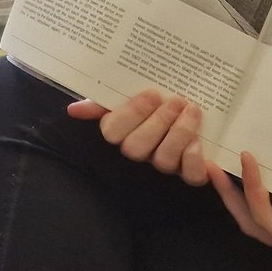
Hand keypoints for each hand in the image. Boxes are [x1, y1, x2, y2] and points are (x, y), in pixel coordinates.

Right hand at [69, 89, 211, 186]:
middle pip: (136, 148)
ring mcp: (164, 165)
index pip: (113, 132)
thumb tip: (73, 109)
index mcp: (121, 133)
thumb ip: (101, 102)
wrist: (187, 107)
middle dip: (158, 123)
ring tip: (192, 110)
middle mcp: (139, 153)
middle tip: (176, 100)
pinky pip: (190, 177)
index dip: (132, 114)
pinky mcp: (190, 173)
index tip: (152, 93)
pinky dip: (194, 160)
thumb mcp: (126, 96)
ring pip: (163, 161)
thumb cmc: (152, 103)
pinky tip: (198, 142)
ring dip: (179, 134)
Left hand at [212, 150, 271, 267]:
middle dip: (228, 193)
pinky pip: (266, 198)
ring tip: (217, 164)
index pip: (263, 218)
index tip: (247, 157)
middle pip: (248, 218)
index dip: (252, 189)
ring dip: (233, 189)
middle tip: (211, 165)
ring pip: (251, 210)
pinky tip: (239, 167)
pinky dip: (250, 185)